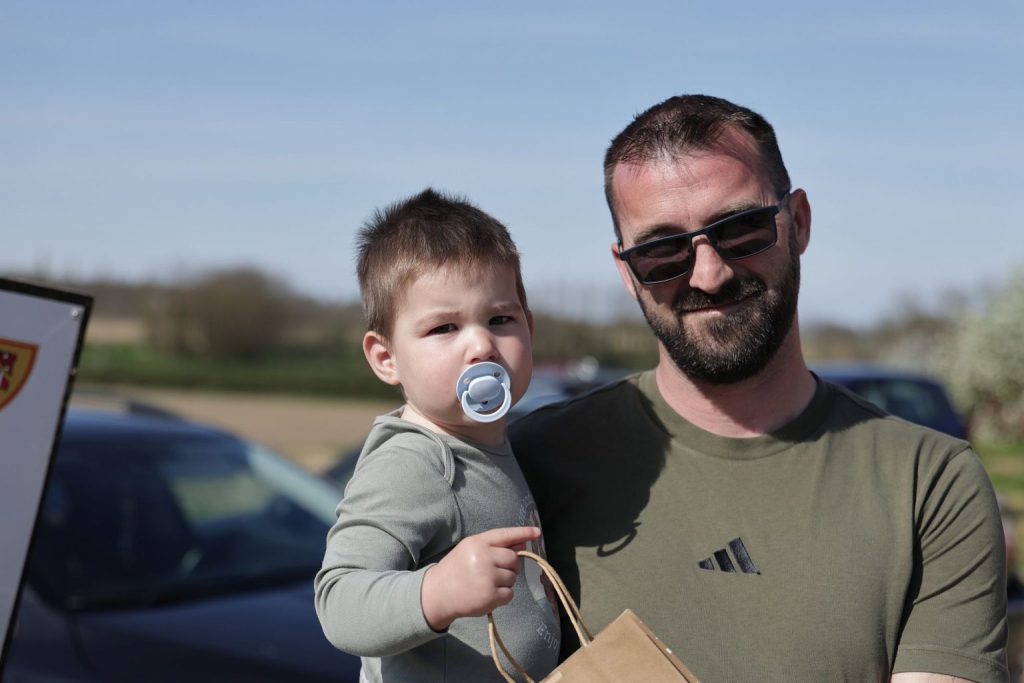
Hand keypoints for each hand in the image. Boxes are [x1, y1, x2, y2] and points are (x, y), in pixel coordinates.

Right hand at [421, 526, 540, 631]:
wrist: (437, 593)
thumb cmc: (456, 569)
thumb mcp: (470, 550)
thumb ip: (493, 545)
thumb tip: (522, 543)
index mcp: (477, 543)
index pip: (505, 535)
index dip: (523, 533)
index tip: (537, 532)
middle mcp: (483, 557)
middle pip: (513, 559)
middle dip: (510, 566)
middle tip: (496, 572)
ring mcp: (487, 577)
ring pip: (513, 577)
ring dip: (505, 582)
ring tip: (487, 583)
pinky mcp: (489, 596)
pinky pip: (510, 594)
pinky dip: (503, 596)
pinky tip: (488, 594)